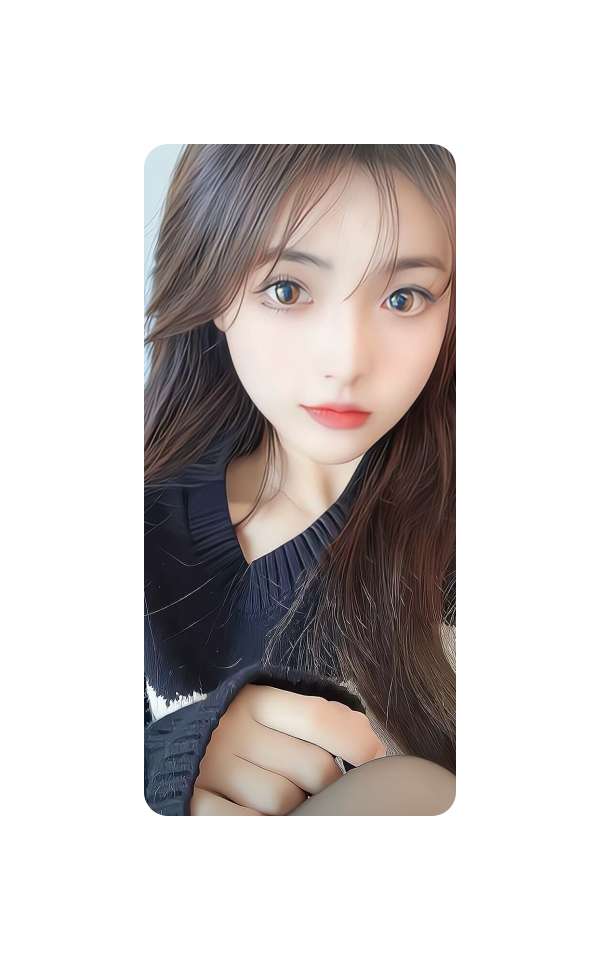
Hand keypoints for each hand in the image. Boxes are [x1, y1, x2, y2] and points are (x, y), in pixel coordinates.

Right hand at [191, 683, 385, 815]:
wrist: (181, 757)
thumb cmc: (250, 740)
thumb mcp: (281, 714)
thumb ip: (328, 720)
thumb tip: (375, 750)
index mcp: (257, 700)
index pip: (320, 718)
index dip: (358, 743)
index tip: (375, 762)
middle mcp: (232, 729)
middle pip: (312, 767)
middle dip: (329, 786)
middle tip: (321, 790)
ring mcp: (211, 767)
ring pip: (284, 801)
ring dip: (297, 810)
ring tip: (289, 804)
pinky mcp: (195, 802)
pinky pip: (247, 826)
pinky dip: (264, 828)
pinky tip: (268, 822)